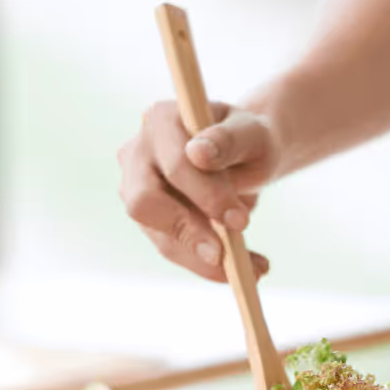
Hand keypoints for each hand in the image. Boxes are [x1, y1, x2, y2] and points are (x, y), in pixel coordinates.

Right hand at [117, 101, 279, 281]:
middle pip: (144, 203)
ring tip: (252, 269)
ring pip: (159, 235)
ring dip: (204, 259)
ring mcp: (136, 188)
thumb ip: (229, 140)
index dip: (206, 195)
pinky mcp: (149, 219)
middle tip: (227, 257)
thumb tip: (198, 154)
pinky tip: (245, 268)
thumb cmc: (249, 139)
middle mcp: (138, 153)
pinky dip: (207, 264)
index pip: (174, 165)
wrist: (246, 154)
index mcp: (161, 120)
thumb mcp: (252, 133)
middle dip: (189, 233)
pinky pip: (173, 249)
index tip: (241, 221)